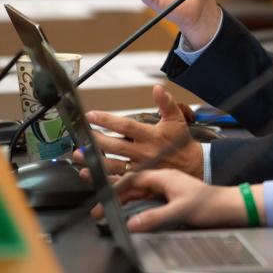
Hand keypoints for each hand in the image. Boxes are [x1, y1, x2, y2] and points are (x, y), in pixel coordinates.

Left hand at [72, 84, 203, 177]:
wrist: (193, 166)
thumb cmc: (182, 142)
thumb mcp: (177, 119)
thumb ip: (166, 103)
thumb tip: (157, 88)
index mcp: (152, 136)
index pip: (127, 126)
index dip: (108, 120)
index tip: (92, 115)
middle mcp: (144, 152)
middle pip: (116, 146)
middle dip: (97, 141)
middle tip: (82, 136)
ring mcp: (141, 169)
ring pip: (114, 166)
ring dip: (95, 162)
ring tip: (80, 156)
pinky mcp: (141, 182)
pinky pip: (120, 183)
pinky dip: (104, 181)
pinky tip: (91, 176)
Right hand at [91, 169, 248, 231]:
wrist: (230, 208)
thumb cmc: (210, 205)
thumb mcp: (180, 211)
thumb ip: (154, 217)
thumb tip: (131, 224)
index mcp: (165, 177)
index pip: (133, 179)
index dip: (115, 189)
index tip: (101, 199)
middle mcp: (166, 181)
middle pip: (135, 188)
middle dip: (116, 198)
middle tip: (99, 211)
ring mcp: (170, 191)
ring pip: (142, 196)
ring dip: (126, 204)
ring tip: (110, 213)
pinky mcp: (174, 201)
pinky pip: (151, 203)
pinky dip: (139, 209)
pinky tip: (132, 217)